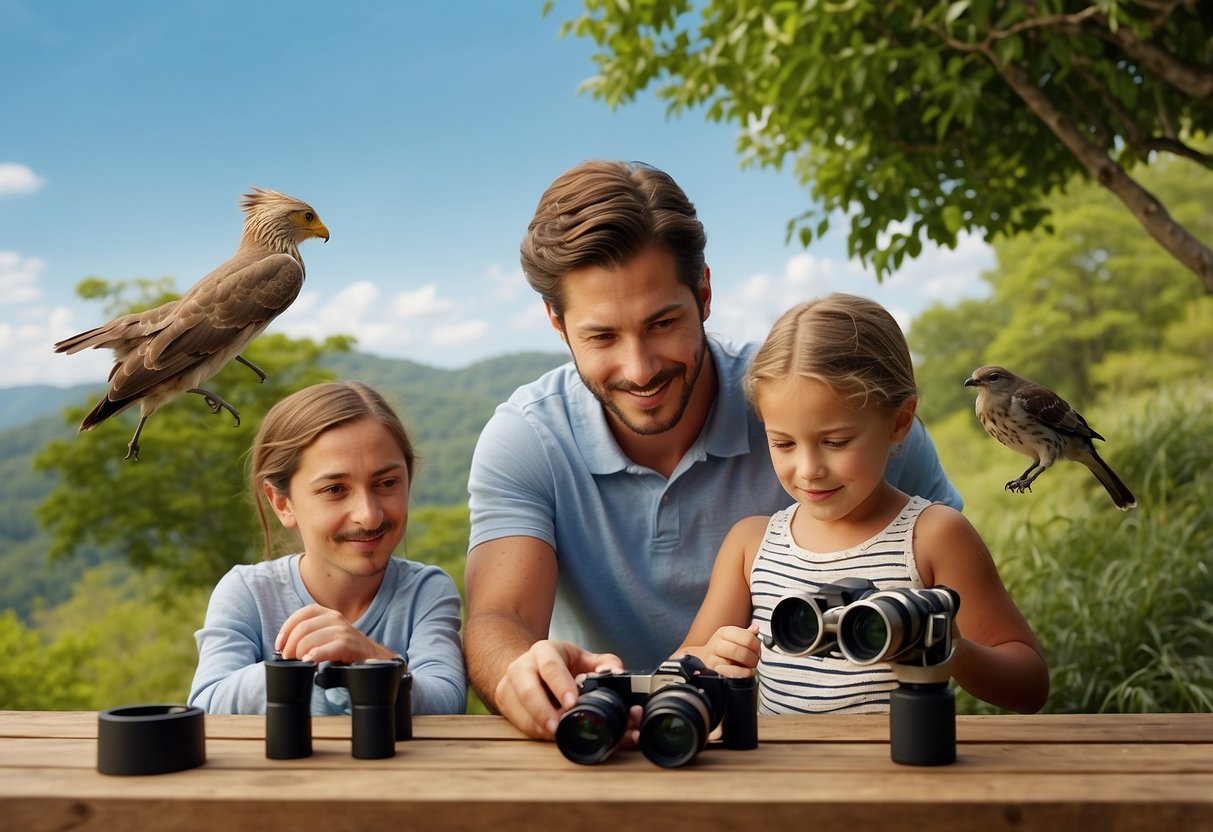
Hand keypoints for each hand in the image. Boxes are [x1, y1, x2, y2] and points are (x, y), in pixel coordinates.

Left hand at [275, 604, 395, 664]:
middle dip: (290, 646)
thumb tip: (284, 647)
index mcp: (327, 614)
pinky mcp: (350, 644)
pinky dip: (316, 654)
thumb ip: (309, 636)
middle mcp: (335, 618)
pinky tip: (310, 661)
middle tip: (289, 659)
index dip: (286, 630)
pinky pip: (329, 647)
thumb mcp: (326, 636)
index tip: (280, 645)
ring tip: (299, 662)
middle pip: (302, 628)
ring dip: (299, 652)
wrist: (372, 656)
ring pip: (311, 638)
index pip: (301, 615)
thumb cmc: (346, 649)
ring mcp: (343, 630)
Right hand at [493, 639, 622, 740]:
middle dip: (543, 712)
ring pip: (517, 709)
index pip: (550, 666)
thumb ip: (605, 663)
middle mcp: (522, 666)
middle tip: (558, 727)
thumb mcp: (582, 658)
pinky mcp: (504, 703)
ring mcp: (509, 685)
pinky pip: (516, 722)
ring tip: (554, 735)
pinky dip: (532, 732)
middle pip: (528, 690)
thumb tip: (617, 674)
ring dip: (537, 726)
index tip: (571, 702)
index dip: (560, 685)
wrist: (530, 665)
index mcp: (544, 651)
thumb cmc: (560, 664)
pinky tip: (546, 736)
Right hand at [685, 624, 760, 677]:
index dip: (756, 645)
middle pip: (739, 648)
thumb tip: (755, 628)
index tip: (758, 650)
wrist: (701, 660)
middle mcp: (717, 643)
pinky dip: (741, 673)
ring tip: (750, 667)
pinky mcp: (712, 671)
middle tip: (755, 660)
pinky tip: (746, 673)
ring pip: (733, 658)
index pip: (746, 636)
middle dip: (752, 657)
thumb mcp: (733, 639)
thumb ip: (746, 635)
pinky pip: (728, 671)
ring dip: (748, 665)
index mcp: (724, 632)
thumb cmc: (721, 650)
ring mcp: (713, 657)